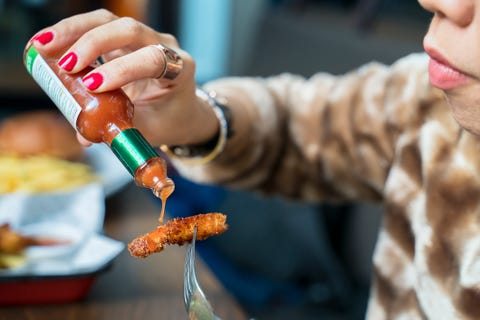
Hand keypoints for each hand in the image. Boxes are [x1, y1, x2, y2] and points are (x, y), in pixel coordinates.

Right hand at [30, 9, 217, 146]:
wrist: (181, 109)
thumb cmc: (170, 119)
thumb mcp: (153, 129)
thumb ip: (121, 130)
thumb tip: (83, 137)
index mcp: (179, 69)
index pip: (152, 60)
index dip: (122, 69)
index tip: (93, 85)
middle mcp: (165, 47)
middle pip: (129, 30)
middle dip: (93, 43)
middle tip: (65, 64)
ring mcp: (145, 37)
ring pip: (109, 21)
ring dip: (74, 30)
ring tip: (43, 46)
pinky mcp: (125, 38)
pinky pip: (98, 26)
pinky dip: (71, 32)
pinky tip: (48, 42)